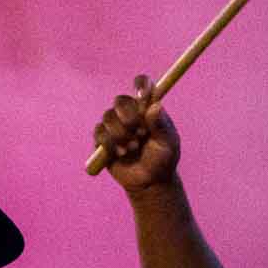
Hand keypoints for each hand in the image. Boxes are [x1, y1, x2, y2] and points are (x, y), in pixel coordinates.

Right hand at [93, 75, 180, 194]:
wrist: (148, 182)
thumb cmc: (163, 161)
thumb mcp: (168, 144)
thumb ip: (162, 126)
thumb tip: (155, 106)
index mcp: (148, 108)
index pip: (143, 85)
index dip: (141, 85)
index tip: (143, 96)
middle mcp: (130, 113)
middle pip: (120, 100)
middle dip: (128, 117)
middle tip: (139, 133)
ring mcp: (115, 126)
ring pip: (108, 117)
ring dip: (120, 134)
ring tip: (133, 148)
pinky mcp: (102, 140)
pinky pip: (99, 133)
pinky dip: (110, 144)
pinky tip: (121, 154)